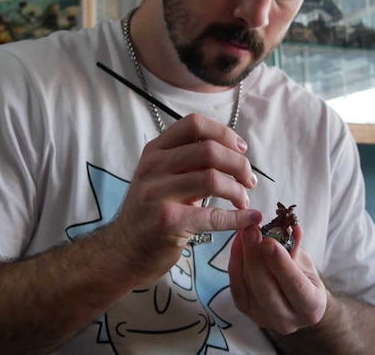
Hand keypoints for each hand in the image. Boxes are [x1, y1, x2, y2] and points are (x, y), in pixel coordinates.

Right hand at [108, 113, 261, 281]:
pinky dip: (238, 217)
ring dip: (238, 190)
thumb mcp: (163, 177)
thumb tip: (232, 150)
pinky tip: (250, 218)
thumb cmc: (152, 212)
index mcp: (155, 150)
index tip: (241, 149)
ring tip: (244, 201)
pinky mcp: (167, 222)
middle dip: (239, 164)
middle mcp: (153, 167)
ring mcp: (157, 194)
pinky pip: (213, 215)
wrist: (124, 250)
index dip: (224, 133)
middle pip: (209, 150)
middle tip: (249, 180)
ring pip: (213, 179)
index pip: (194, 124)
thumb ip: (189, 161)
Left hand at [228, 223, 327, 334]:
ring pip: (248, 287)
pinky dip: (235, 262)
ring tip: (244, 232)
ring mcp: (263, 318)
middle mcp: (286, 320)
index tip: (269, 241)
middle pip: (266, 289)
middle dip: (256, 257)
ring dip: (243, 256)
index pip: (295, 286)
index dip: (281, 263)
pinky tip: (238, 243)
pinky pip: (236, 286)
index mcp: (310, 308)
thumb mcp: (306, 264)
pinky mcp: (246, 311)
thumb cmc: (304, 279)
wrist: (295, 301)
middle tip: (251, 231)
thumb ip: (297, 248)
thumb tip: (291, 227)